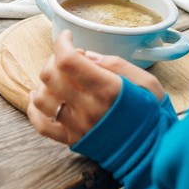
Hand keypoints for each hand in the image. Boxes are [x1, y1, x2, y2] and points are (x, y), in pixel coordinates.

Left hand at [27, 30, 164, 145]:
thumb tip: (88, 56)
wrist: (154, 152)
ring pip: (42, 98)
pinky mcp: (73, 140)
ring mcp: (78, 126)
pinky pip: (41, 125)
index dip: (62, 43)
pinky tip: (40, 96)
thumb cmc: (153, 114)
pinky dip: (35, 107)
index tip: (67, 36)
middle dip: (55, 58)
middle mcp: (89, 108)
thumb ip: (117, 65)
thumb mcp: (148, 82)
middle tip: (69, 58)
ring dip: (45, 81)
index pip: (69, 60)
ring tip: (58, 76)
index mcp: (108, 90)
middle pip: (51, 75)